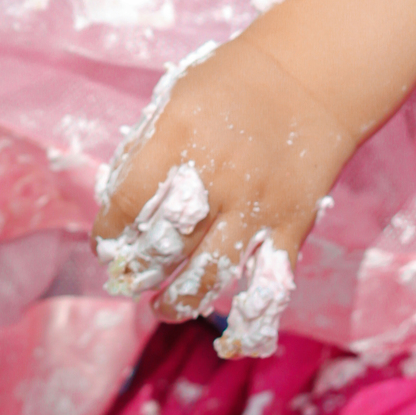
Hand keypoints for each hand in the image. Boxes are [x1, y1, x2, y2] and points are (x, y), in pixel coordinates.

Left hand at [91, 25, 355, 343]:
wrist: (310, 75)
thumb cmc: (233, 82)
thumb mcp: (178, 96)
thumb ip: (149, 146)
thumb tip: (118, 201)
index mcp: (179, 136)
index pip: (129, 202)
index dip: (109, 231)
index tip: (106, 243)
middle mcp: (215, 176)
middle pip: (163, 246)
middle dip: (137, 271)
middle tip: (128, 278)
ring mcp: (255, 205)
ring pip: (207, 276)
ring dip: (177, 302)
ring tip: (162, 306)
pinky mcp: (292, 225)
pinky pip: (268, 288)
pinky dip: (248, 323)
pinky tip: (226, 339)